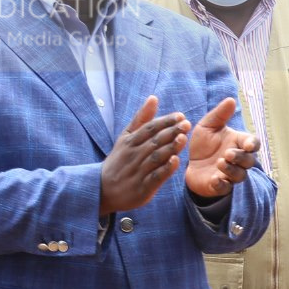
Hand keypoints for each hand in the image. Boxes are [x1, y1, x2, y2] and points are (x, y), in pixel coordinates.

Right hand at [100, 97, 188, 214]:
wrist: (102, 190)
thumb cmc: (119, 161)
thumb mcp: (126, 137)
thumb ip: (141, 119)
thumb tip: (154, 98)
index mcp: (130, 142)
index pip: (149, 129)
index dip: (165, 121)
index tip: (180, 115)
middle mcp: (134, 155)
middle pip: (154, 141)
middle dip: (171, 132)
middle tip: (186, 124)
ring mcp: (138, 171)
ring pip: (156, 157)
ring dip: (170, 147)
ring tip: (183, 138)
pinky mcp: (143, 187)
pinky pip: (155, 177)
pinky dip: (165, 169)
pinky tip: (175, 161)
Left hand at [185, 97, 261, 198]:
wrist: (188, 164)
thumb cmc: (202, 144)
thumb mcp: (207, 126)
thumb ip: (219, 115)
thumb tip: (231, 99)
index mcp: (238, 144)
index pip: (253, 144)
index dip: (253, 144)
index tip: (248, 144)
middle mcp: (238, 161)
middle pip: (249, 161)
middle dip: (240, 157)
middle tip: (228, 153)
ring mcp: (230, 175)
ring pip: (240, 175)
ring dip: (232, 170)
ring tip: (220, 163)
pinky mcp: (219, 186)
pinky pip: (225, 188)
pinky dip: (222, 184)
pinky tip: (215, 179)